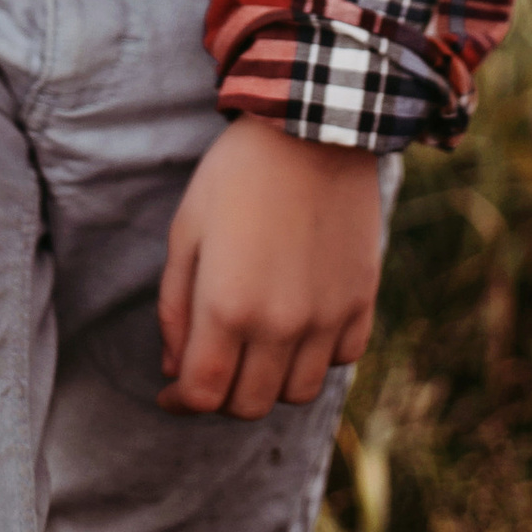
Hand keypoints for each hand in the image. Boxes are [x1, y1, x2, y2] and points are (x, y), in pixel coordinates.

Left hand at [156, 118, 384, 419]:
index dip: (180, 401)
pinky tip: (299, 329)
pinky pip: (341, 359)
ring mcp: (326, 317)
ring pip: (297, 393)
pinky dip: (316, 358)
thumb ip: (175, 307)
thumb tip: (174, 367)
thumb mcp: (187, 230)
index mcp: (227, 306)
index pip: (203, 394)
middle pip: (249, 405)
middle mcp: (280, 324)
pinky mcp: (360, 301)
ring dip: (269, 383)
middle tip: (210, 367)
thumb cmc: (236, 174)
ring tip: (255, 352)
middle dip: (220, 397)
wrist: (311, 127)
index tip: (170, 391)